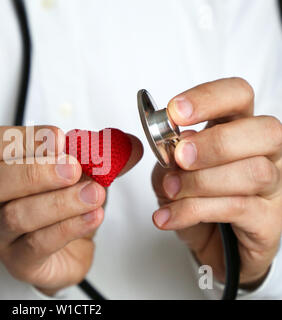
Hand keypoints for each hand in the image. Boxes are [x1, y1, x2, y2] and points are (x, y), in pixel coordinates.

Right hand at [0, 125, 142, 294]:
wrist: (64, 249)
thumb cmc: (59, 203)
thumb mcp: (78, 171)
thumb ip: (99, 155)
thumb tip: (128, 144)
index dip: (22, 139)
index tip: (61, 138)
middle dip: (36, 172)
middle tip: (74, 168)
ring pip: (17, 215)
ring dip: (60, 202)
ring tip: (94, 194)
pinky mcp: (18, 261)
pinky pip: (38, 244)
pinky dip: (69, 227)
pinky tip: (93, 216)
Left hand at [152, 78, 281, 287]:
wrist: (207, 243)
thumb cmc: (193, 198)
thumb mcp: (170, 170)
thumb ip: (169, 153)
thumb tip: (177, 142)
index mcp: (237, 128)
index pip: (238, 96)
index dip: (209, 98)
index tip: (175, 111)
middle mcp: (264, 153)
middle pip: (264, 130)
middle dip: (216, 142)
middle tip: (180, 157)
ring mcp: (273, 187)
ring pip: (254, 172)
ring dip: (201, 181)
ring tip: (170, 190)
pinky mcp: (269, 221)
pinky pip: (238, 208)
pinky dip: (194, 210)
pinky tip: (169, 216)